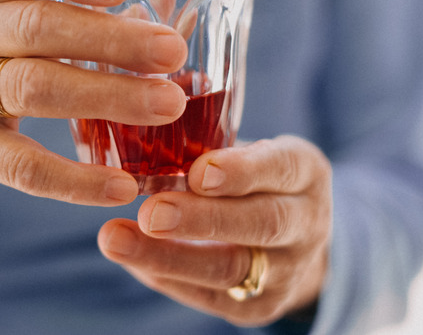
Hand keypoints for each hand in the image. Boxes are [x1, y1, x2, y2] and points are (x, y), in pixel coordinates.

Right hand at [0, 0, 188, 276]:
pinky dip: (76, 180)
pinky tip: (123, 186)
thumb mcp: (23, 22)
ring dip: (108, 96)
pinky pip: (24, 167)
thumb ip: (82, 7)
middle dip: (113, 40)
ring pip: (35, 88)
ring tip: (168, 105)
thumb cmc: (1, 61)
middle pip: (40, 29)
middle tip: (173, 52)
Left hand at [98, 135, 331, 325]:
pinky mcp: (258, 307)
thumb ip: (214, 143)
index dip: (241, 172)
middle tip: (150, 211)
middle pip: (260, 224)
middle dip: (201, 219)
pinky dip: (163, 274)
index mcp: (306, 172)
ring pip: (228, 268)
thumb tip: (145, 115)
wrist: (292, 243)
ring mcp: (286, 272)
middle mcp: (307, 224)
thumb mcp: (252, 151)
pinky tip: (129, 257)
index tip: (198, 172)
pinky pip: (207, 295)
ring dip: (167, 256)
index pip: (281, 168)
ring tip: (115, 239)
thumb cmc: (254, 180)